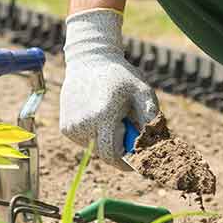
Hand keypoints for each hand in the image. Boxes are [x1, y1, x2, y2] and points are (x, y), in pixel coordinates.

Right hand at [59, 8, 159, 169]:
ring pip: (94, 148)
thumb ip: (151, 117)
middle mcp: (84, 124)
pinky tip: (96, 113)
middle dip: (119, 148)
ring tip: (110, 115)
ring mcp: (71, 127)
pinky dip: (94, 134)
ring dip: (106, 139)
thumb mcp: (142, 90)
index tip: (137, 160)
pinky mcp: (65, 127)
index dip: (127, 162)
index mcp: (104, 116)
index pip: (114, 155)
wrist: (89, 60)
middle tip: (126, 129)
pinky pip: (85, 141)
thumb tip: (157, 144)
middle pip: (105, 153)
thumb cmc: (120, 76)